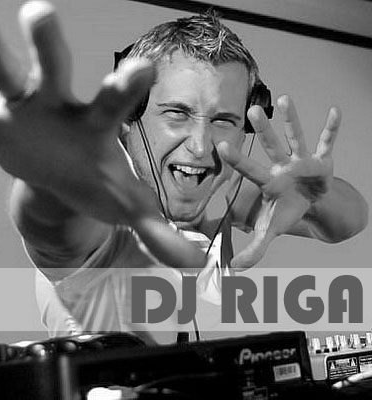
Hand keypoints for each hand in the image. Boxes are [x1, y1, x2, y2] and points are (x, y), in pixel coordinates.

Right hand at [0, 1, 206, 269]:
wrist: (61, 175)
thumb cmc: (98, 182)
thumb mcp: (128, 206)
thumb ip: (159, 232)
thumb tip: (196, 264)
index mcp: (97, 124)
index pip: (115, 101)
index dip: (127, 86)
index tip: (143, 68)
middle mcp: (61, 106)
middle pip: (56, 69)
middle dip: (48, 44)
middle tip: (39, 11)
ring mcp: (25, 108)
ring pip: (7, 71)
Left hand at [219, 95, 340, 270]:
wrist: (308, 204)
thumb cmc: (286, 211)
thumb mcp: (271, 230)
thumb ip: (254, 248)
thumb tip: (234, 268)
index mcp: (269, 182)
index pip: (250, 170)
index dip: (237, 159)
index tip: (220, 146)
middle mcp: (283, 167)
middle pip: (271, 146)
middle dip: (263, 129)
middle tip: (253, 109)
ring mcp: (302, 161)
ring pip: (296, 137)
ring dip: (293, 119)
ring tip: (285, 98)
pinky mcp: (322, 160)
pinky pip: (327, 142)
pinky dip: (332, 129)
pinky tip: (335, 112)